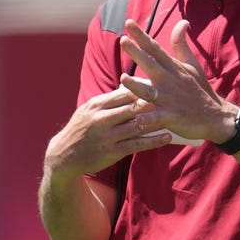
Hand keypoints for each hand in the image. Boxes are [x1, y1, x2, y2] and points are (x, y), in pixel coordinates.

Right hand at [44, 83, 170, 178]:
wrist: (63, 156)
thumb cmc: (81, 129)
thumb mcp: (89, 110)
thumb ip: (109, 101)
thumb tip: (130, 88)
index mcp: (97, 104)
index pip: (124, 92)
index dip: (144, 87)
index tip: (161, 83)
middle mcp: (101, 119)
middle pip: (133, 106)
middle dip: (154, 101)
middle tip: (175, 97)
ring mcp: (107, 136)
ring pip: (138, 125)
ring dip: (158, 121)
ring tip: (176, 116)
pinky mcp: (112, 152)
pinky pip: (137, 145)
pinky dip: (153, 141)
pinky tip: (167, 137)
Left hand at [118, 19, 235, 144]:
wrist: (215, 116)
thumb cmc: (199, 89)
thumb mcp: (192, 64)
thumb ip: (182, 44)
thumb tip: (183, 21)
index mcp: (173, 68)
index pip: (154, 48)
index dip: (141, 35)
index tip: (128, 23)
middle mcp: (169, 81)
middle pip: (151, 64)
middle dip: (137, 53)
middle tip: (123, 40)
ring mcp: (170, 99)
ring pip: (150, 91)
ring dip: (137, 86)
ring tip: (124, 78)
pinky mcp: (172, 116)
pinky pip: (158, 118)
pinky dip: (148, 120)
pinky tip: (137, 120)